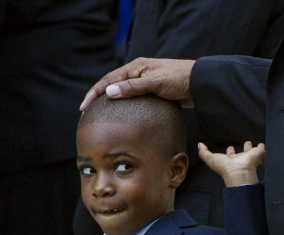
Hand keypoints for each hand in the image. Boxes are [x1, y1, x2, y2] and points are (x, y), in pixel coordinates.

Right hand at [80, 58, 196, 110]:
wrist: (200, 83)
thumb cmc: (179, 79)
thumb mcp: (155, 83)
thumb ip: (133, 88)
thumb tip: (110, 92)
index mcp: (135, 67)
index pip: (108, 79)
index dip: (94, 93)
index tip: (84, 107)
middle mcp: (138, 73)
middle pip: (112, 85)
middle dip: (98, 98)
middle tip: (86, 112)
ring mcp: (145, 83)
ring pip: (122, 93)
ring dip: (111, 103)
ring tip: (100, 116)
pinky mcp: (153, 92)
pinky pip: (134, 100)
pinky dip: (124, 107)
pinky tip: (122, 118)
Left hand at [197, 142, 264, 186]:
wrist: (239, 172)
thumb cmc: (225, 168)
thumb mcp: (210, 159)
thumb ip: (204, 153)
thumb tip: (199, 145)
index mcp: (230, 161)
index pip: (230, 155)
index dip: (230, 151)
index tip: (230, 148)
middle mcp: (240, 160)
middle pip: (242, 154)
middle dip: (243, 149)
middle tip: (246, 143)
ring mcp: (249, 158)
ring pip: (252, 152)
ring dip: (252, 148)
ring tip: (253, 143)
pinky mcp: (257, 155)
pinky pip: (261, 150)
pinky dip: (262, 148)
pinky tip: (262, 145)